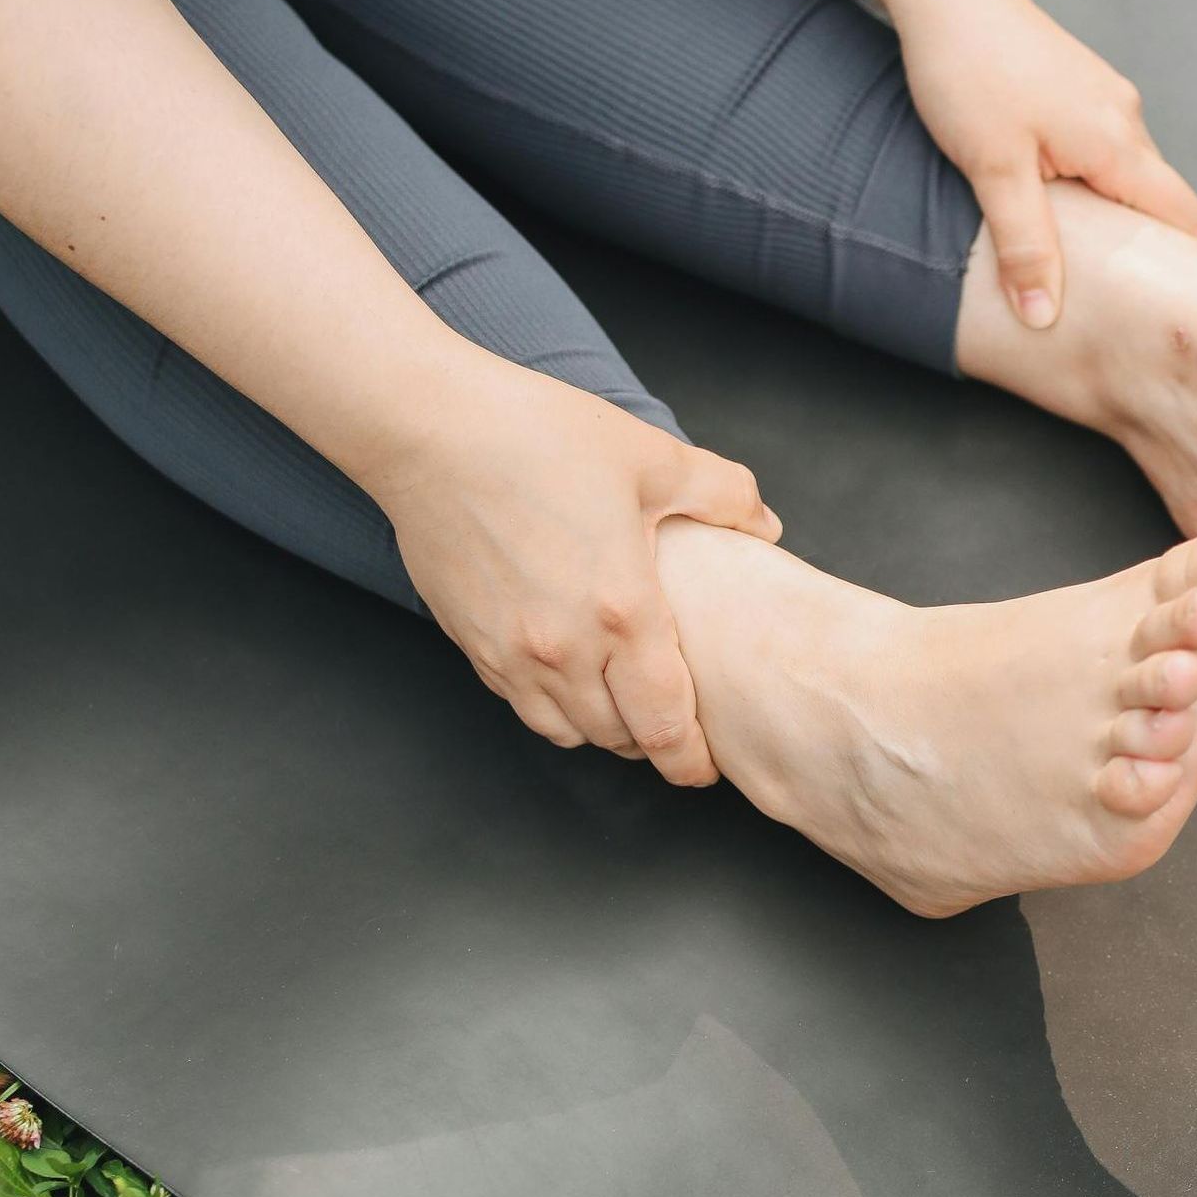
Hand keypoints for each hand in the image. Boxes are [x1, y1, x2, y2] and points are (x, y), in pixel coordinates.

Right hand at [359, 350, 779, 783]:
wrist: (432, 430)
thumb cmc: (539, 437)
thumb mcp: (652, 457)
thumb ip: (724, 495)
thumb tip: (764, 525)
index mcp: (622, 611)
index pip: (665, 725)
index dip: (690, 759)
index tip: (705, 766)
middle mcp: (564, 649)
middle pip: (619, 739)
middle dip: (652, 742)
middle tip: (674, 725)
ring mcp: (510, 653)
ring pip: (567, 730)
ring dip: (602, 728)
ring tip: (624, 703)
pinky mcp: (471, 643)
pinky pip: (520, 703)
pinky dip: (553, 704)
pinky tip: (569, 671)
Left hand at [891, 0, 1196, 327]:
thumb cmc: (967, 71)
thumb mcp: (993, 171)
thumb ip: (1025, 246)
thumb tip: (1044, 316)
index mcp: (1116, 143)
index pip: (1183, 214)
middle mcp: (1124, 117)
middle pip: (1157, 198)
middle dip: (1156, 249)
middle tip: (1146, 305)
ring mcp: (1102, 98)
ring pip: (1126, 174)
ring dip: (1119, 216)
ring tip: (1100, 267)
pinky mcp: (1078, 87)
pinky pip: (1102, 150)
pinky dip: (1095, 186)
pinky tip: (1063, 207)